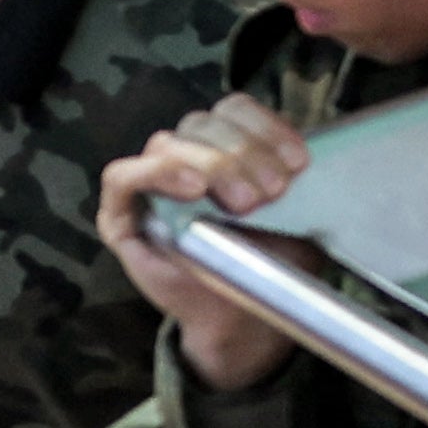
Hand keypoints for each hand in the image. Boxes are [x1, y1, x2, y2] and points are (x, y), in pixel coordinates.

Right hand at [97, 94, 313, 391]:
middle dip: (243, 152)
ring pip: (168, 143)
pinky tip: (192, 189)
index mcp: (224, 146)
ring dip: (211, 164)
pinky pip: (122, 176)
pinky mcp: (120, 213)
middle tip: (273, 192)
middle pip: (203, 123)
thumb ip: (296, 177)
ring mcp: (149, 182)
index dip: (265, 127)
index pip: (233, 109)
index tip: (298, 162)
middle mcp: (184, 156)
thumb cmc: (268, 261)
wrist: (244, 318)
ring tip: (244, 202)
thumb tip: (306, 154)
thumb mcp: (297, 212)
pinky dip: (156, 173)